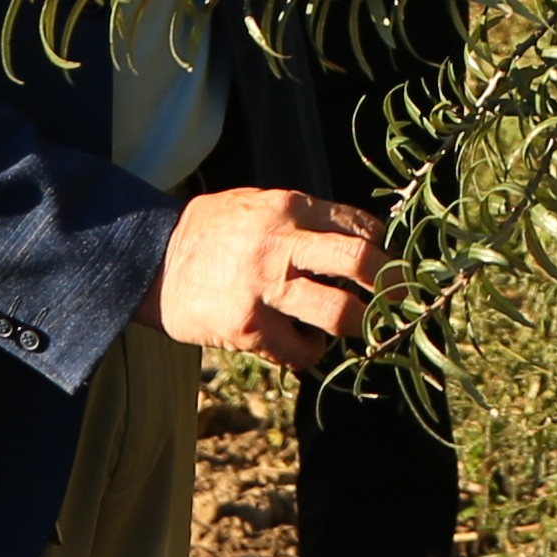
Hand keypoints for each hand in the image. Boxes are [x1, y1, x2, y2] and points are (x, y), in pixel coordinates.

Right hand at [157, 186, 382, 374]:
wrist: (151, 263)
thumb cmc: (212, 232)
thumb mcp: (258, 206)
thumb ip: (304, 220)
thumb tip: (362, 239)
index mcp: (288, 207)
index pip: (359, 225)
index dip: (384, 248)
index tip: (392, 265)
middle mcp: (281, 243)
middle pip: (361, 261)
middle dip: (393, 285)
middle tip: (405, 300)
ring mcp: (265, 288)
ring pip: (340, 313)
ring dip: (362, 325)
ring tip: (362, 328)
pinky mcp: (249, 327)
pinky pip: (301, 350)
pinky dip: (312, 351)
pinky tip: (306, 345)